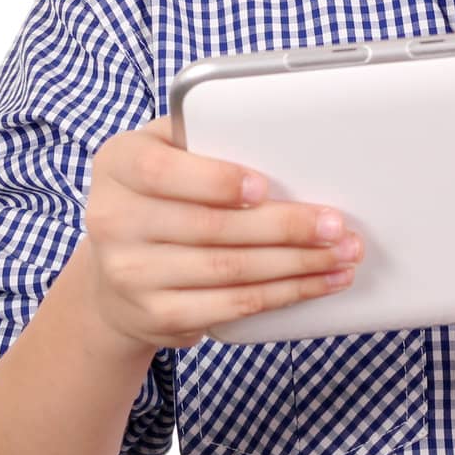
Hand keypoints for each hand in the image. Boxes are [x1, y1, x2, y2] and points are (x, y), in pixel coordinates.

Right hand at [80, 115, 362, 350]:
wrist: (114, 270)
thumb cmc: (159, 193)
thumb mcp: (165, 150)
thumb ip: (203, 139)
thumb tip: (280, 142)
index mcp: (119, 165)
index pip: (161, 171)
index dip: (215, 180)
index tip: (263, 187)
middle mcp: (114, 220)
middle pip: (212, 227)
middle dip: (285, 227)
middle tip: (334, 224)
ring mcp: (132, 275)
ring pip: (230, 270)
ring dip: (296, 264)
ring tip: (340, 254)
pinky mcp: (158, 316)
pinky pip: (231, 305)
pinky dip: (282, 294)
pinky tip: (315, 282)